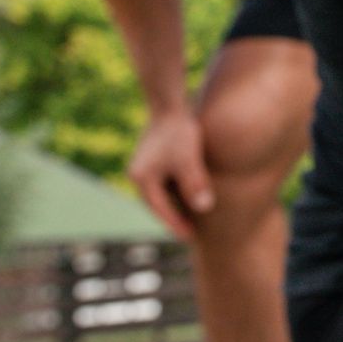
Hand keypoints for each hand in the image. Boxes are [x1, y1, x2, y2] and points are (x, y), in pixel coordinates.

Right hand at [125, 109, 213, 238]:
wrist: (170, 103)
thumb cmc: (179, 131)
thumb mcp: (189, 159)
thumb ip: (195, 183)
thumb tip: (204, 208)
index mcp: (142, 180)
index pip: (161, 211)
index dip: (177, 225)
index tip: (191, 238)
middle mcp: (138, 175)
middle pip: (158, 205)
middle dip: (174, 218)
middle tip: (191, 233)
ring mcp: (143, 166)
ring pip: (161, 194)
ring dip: (175, 205)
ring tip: (192, 218)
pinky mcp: (152, 158)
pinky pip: (164, 182)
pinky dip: (175, 191)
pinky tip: (190, 194)